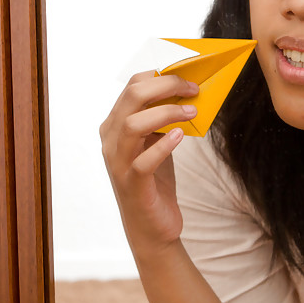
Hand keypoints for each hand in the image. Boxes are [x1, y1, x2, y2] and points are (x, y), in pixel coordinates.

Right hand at [100, 71, 198, 254]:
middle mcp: (111, 140)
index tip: (187, 75)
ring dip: (166, 112)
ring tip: (191, 111)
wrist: (152, 228)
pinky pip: (143, 160)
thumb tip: (187, 91)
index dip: (160, 75)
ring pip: (132, 125)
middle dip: (165, 86)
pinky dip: (163, 145)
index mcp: (115, 125)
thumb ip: (163, 119)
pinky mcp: (132, 184)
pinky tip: (180, 136)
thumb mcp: (157, 143)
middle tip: (192, 89)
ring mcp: (118, 162)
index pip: (132, 86)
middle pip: (131, 98)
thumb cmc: (155, 181)